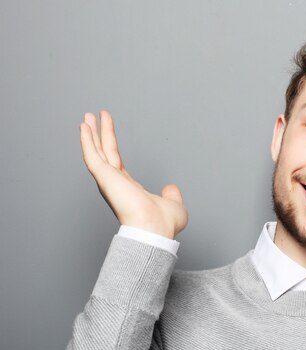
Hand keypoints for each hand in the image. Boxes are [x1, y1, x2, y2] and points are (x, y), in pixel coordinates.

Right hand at [80, 110, 187, 238]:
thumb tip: (171, 189)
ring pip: (97, 152)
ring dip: (91, 133)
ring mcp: (109, 180)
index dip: (112, 147)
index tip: (108, 134)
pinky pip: (92, 155)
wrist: (155, 229)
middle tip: (93, 118)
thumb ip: (171, 195)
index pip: (118, 163)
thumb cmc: (164, 225)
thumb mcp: (173, 205)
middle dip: (99, 135)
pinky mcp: (105, 177)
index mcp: (129, 190)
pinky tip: (84, 126)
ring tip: (87, 116)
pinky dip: (87, 140)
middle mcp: (116, 184)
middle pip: (105, 153)